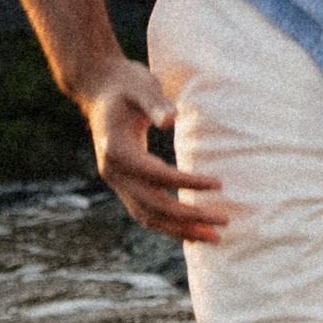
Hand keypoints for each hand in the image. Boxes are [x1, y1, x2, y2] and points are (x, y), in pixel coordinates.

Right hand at [85, 60, 230, 243]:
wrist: (99, 88)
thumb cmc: (126, 83)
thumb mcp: (141, 85)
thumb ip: (155, 103)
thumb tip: (171, 119)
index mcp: (117, 150)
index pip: (157, 175)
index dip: (187, 182)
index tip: (218, 184)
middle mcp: (113, 172)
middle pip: (152, 205)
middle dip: (188, 217)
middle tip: (223, 222)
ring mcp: (116, 181)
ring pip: (147, 216)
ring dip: (179, 230)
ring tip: (212, 238)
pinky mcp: (123, 183)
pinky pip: (145, 211)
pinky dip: (168, 224)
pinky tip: (191, 230)